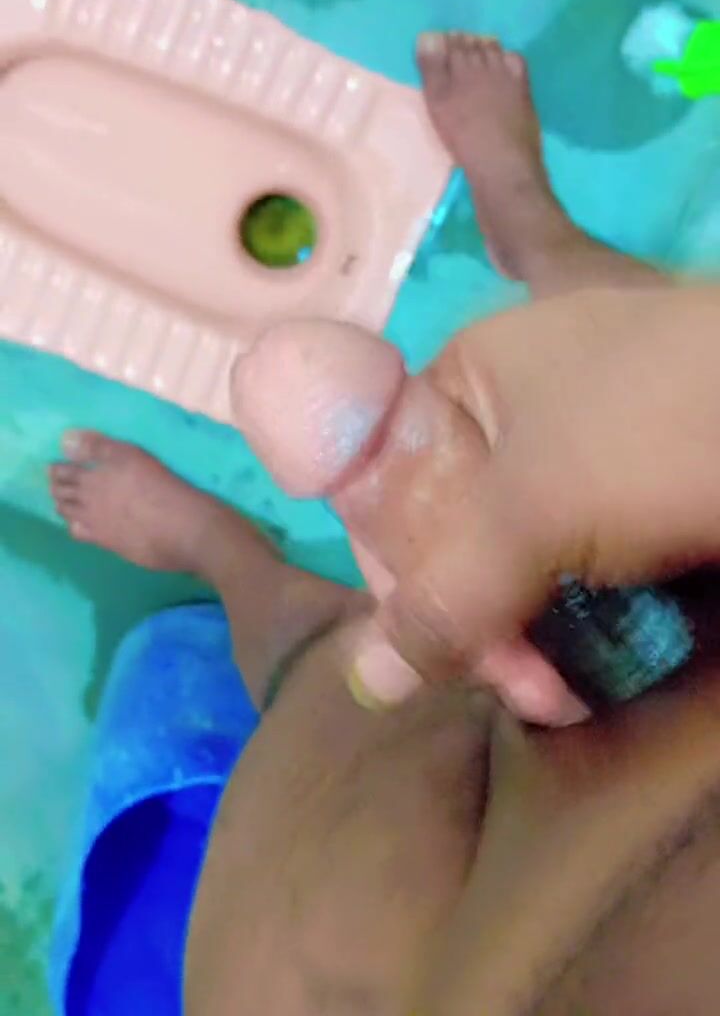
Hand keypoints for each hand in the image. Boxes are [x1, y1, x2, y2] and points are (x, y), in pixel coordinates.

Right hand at [231, 284, 719, 724]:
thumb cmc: (655, 431)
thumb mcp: (530, 510)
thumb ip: (441, 599)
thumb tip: (363, 683)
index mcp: (472, 372)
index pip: (390, 484)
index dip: (399, 574)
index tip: (431, 647)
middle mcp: (522, 405)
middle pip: (457, 531)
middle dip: (475, 620)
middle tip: (518, 686)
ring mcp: (592, 449)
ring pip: (522, 559)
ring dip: (525, 635)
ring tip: (556, 692)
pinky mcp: (648, 494)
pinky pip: (581, 566)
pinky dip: (576, 619)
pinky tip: (584, 670)